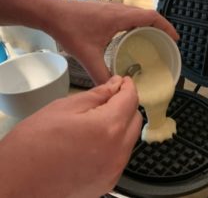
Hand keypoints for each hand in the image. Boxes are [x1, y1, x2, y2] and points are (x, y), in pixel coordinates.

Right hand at [0, 76, 141, 197]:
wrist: (15, 184)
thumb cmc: (34, 142)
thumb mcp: (65, 107)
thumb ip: (97, 94)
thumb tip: (115, 85)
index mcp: (108, 128)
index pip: (130, 99)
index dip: (128, 86)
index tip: (122, 81)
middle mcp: (118, 152)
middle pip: (135, 118)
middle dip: (127, 103)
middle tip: (112, 96)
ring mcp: (114, 170)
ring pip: (131, 137)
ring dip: (123, 122)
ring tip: (103, 115)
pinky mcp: (108, 182)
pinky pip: (121, 155)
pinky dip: (116, 141)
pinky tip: (99, 136)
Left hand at [47, 0, 178, 84]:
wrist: (52, 13)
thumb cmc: (70, 30)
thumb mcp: (88, 55)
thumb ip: (101, 74)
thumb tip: (114, 87)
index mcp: (121, 17)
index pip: (152, 17)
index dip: (166, 27)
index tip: (174, 39)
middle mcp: (119, 9)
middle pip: (147, 15)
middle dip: (159, 28)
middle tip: (164, 43)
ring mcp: (112, 8)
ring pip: (137, 14)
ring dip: (147, 25)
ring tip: (151, 41)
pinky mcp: (105, 10)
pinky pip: (127, 16)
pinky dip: (135, 25)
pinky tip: (130, 37)